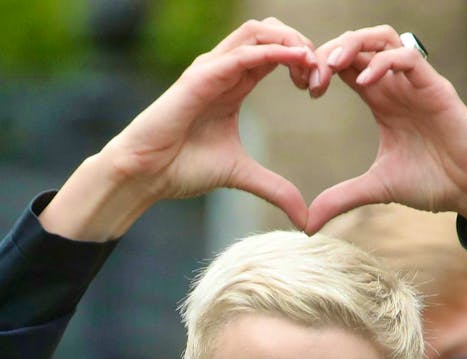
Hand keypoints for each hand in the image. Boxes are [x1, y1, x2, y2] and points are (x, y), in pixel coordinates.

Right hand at [40, 18, 315, 240]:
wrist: (145, 174)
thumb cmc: (182, 168)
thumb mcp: (242, 176)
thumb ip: (276, 190)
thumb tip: (305, 219)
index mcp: (235, 83)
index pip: (277, 52)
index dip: (305, 62)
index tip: (319, 90)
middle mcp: (224, 68)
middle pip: (272, 31)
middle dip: (304, 46)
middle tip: (321, 77)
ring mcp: (211, 68)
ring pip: (259, 31)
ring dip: (292, 42)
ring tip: (312, 67)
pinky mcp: (200, 76)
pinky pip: (242, 53)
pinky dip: (274, 52)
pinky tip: (297, 63)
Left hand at [304, 26, 466, 250]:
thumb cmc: (433, 183)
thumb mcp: (376, 189)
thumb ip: (341, 198)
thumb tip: (308, 226)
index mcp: (380, 100)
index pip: (345, 64)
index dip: (320, 66)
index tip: (305, 87)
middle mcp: (396, 85)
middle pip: (359, 42)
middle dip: (328, 50)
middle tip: (310, 75)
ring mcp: (417, 84)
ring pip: (383, 38)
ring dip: (353, 44)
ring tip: (331, 65)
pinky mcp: (437, 89)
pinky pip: (409, 57)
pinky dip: (384, 61)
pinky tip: (365, 82)